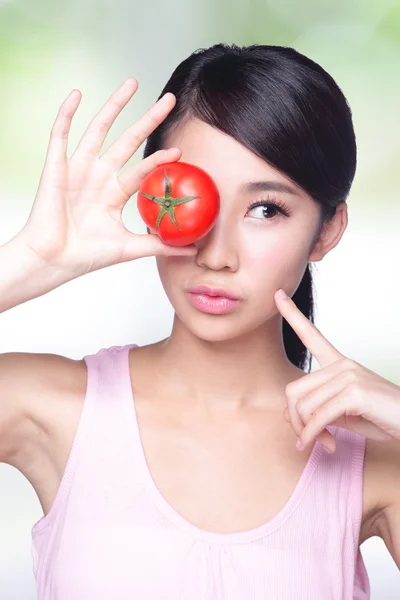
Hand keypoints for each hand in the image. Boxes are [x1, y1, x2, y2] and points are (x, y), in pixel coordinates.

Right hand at [18, 78, 196, 279]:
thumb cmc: (86, 256)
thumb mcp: (129, 248)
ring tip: (132, 84)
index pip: (142, 169)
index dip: (159, 158)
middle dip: (148, 119)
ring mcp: (78, 169)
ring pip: (98, 130)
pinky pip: (60, 134)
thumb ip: (160, 244)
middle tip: (169, 100)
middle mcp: (98, 176)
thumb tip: (192, 249)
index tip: (179, 149)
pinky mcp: (56, 167)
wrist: (53, 261)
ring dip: (114, 106)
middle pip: (127, 140)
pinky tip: (78, 94)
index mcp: (114, 193)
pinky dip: (67, 114)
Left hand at [274, 288, 399, 453]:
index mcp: (338, 364)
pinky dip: (314, 435)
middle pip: (294, 391)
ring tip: (322, 443)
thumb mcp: (341, 413)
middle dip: (295, 420)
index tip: (277, 294)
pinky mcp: (354, 392)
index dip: (292, 315)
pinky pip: (319, 417)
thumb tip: (286, 415)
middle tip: (305, 439)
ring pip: (303, 407)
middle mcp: (341, 365)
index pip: (311, 335)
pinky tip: (324, 445)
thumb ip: (315, 410)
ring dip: (307, 432)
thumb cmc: (378, 417)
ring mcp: (348, 376)